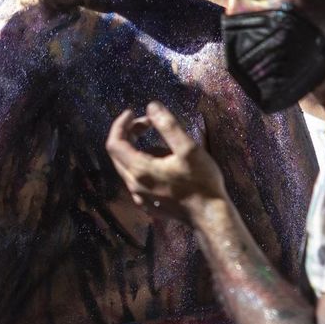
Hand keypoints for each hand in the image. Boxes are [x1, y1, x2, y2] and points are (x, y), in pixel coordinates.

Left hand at [105, 102, 226, 221]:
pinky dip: (144, 166)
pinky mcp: (147, 204)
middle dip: (129, 134)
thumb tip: (151, 107)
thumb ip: (168, 125)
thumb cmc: (202, 183)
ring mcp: (139, 197)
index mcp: (139, 170)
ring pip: (127, 167)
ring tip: (166, 146)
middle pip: (117, 154)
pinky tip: (167, 165)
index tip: (131, 112)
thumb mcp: (188, 148)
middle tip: (148, 123)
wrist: (210, 216)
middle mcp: (133, 185)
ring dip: (139, 150)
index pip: (114, 143)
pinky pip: (136, 179)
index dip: (120, 124)